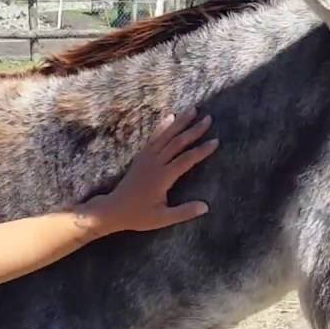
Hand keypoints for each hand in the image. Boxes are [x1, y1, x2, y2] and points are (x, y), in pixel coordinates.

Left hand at [83, 107, 218, 234]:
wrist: (113, 209)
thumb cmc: (139, 215)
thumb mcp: (162, 218)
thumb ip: (184, 212)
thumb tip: (206, 206)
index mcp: (163, 177)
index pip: (186, 160)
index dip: (202, 150)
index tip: (216, 141)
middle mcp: (155, 163)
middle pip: (178, 142)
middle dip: (194, 130)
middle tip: (209, 119)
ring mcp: (147, 158)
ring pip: (166, 136)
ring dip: (180, 122)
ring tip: (193, 110)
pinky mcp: (141, 156)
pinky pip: (154, 137)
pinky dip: (163, 126)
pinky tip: (170, 116)